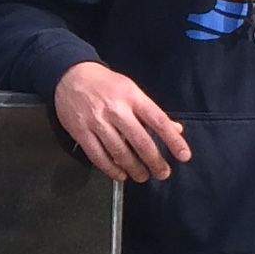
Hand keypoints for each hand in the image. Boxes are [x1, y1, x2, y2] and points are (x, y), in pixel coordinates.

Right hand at [53, 61, 190, 184]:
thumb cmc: (107, 85)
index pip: (158, 121)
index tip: (184, 155)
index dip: (173, 140)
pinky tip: (120, 175)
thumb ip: (152, 112)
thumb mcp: (132, 91)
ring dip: (134, 168)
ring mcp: (97, 122)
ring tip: (143, 176)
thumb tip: (176, 129)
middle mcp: (116, 109)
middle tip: (163, 173)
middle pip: (140, 141)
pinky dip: (111, 169)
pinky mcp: (81, 132)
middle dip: (154, 161)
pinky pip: (98, 156)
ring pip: (119, 152)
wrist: (70, 76)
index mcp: (132, 97)